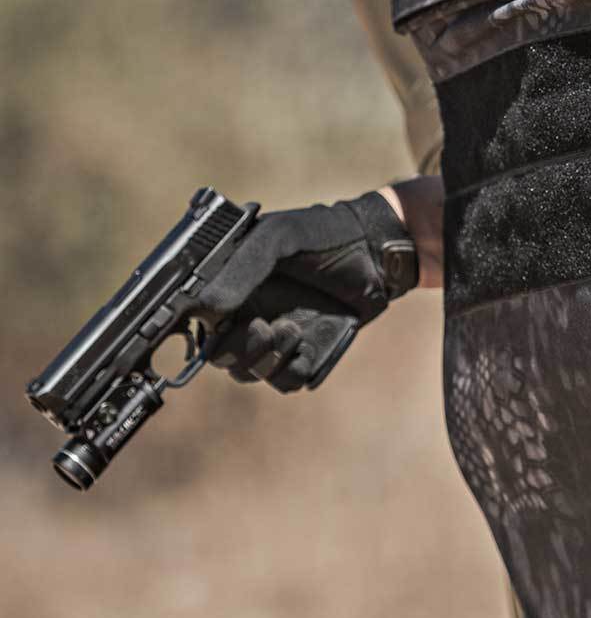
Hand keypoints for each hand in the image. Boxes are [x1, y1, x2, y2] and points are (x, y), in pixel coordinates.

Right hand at [191, 191, 417, 392]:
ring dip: (266, 358)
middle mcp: (244, 313)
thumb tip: (205, 308)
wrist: (375, 253)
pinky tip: (307, 345)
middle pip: (217, 353)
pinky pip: (283, 382)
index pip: (192, 314)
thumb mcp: (278, 237)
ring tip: (294, 330)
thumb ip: (241, 268)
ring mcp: (272, 337)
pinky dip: (291, 370)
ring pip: (246, 372)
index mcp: (227, 283)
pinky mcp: (301, 356)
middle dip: (237, 348)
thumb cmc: (322, 235)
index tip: (211, 325)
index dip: (187, 327)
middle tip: (264, 328)